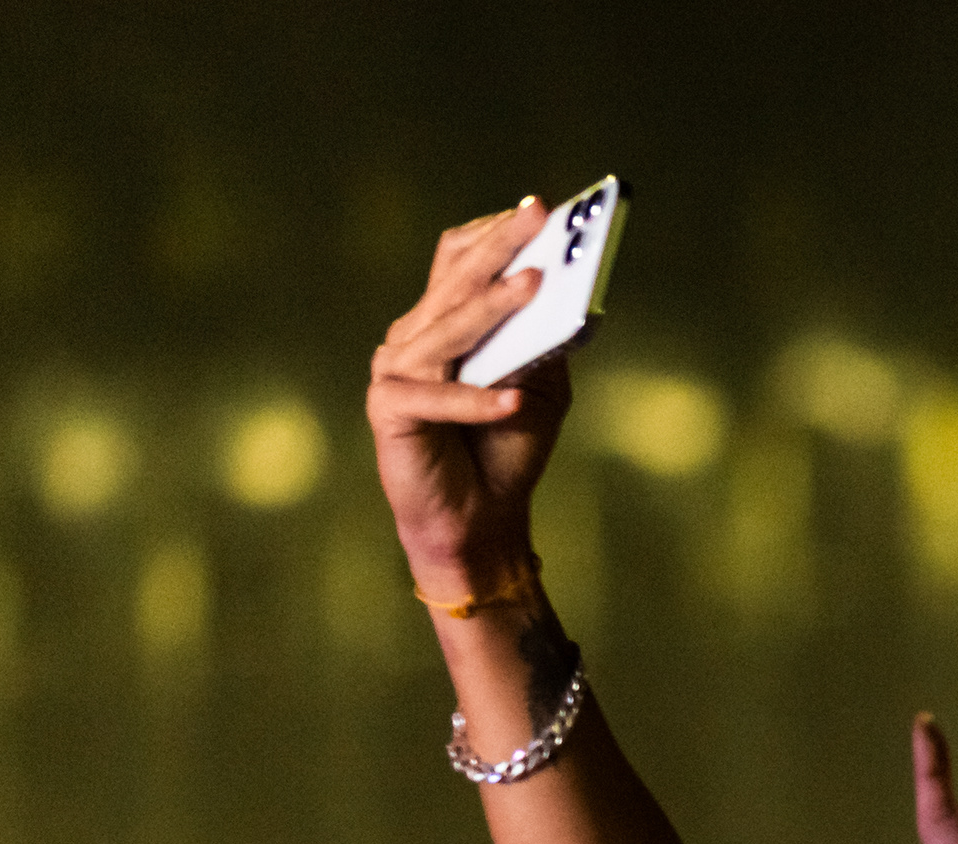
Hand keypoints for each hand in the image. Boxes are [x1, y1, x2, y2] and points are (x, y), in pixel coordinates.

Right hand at [366, 201, 575, 593]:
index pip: (459, 259)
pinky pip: (437, 397)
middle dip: (502, 245)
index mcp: (444, 322)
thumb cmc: (507, 450)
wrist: (479, 521)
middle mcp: (413, 336)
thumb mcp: (540, 389)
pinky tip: (515, 403)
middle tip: (540, 215)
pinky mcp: (388, 409)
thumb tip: (569, 298)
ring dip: (495, 306)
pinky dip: (479, 400)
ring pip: (448, 328)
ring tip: (536, 285)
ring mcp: (396, 369)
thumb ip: (546, 344)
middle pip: (456, 279)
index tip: (541, 209)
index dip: (496, 233)